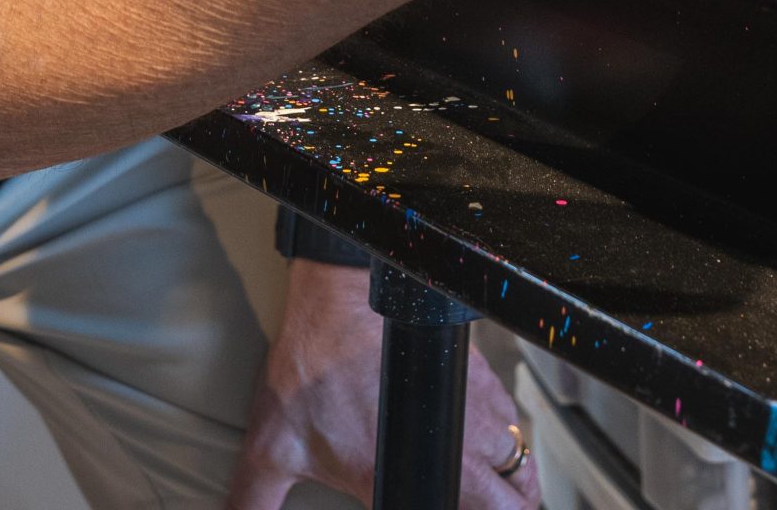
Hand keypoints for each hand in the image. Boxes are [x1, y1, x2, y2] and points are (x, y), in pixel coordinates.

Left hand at [227, 260, 542, 509]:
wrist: (345, 287)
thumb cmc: (314, 363)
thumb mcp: (272, 446)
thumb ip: (253, 500)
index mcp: (408, 476)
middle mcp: (456, 448)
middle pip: (518, 502)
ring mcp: (477, 408)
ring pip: (522, 463)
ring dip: (512, 483)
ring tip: (491, 492)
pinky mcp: (484, 374)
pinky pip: (515, 420)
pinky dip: (508, 440)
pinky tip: (483, 443)